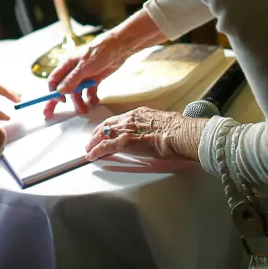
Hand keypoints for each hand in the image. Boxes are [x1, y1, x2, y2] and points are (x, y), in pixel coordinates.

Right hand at [44, 33, 130, 117]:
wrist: (119, 47)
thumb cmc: (100, 51)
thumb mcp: (84, 67)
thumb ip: (72, 80)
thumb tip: (59, 92)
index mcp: (67, 65)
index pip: (54, 80)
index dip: (53, 92)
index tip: (57, 102)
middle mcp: (74, 71)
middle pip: (62, 88)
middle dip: (57, 101)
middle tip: (50, 114)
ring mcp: (84, 75)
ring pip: (77, 92)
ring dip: (79, 102)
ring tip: (84, 110)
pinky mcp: (95, 78)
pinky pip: (89, 91)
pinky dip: (91, 97)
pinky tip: (94, 102)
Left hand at [85, 106, 206, 162]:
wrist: (178, 134)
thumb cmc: (177, 130)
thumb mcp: (164, 122)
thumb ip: (155, 126)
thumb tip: (158, 132)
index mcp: (140, 113)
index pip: (120, 119)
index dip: (111, 125)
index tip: (107, 130)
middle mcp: (130, 118)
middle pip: (107, 124)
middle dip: (98, 132)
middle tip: (92, 139)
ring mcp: (125, 130)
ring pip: (103, 134)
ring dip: (94, 142)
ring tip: (89, 148)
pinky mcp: (123, 142)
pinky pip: (104, 147)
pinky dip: (95, 151)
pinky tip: (91, 156)